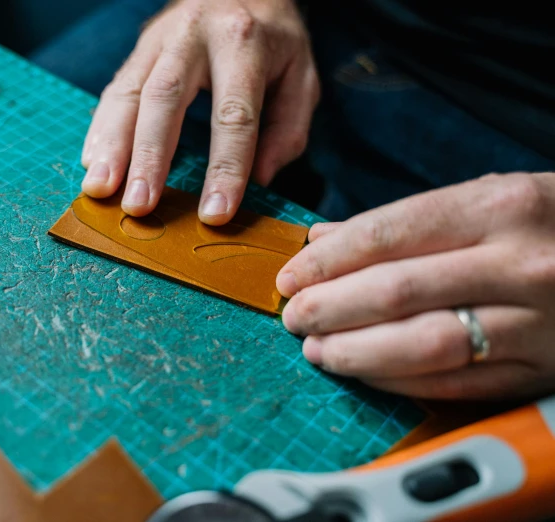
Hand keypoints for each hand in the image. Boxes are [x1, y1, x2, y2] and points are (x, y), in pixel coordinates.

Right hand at [81, 0, 318, 224]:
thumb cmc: (272, 39)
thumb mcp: (300, 75)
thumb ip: (288, 128)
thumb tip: (260, 179)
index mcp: (244, 42)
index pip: (234, 113)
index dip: (225, 167)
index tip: (213, 214)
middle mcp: (195, 35)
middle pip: (166, 98)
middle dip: (150, 157)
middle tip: (139, 206)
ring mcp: (160, 39)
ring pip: (129, 92)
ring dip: (112, 145)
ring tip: (100, 188)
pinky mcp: (138, 49)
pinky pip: (114, 89)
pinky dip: (101, 129)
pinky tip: (92, 162)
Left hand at [276, 173, 554, 399]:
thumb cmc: (548, 224)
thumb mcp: (488, 200)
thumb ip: (404, 222)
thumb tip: (322, 239)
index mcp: (500, 206)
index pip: (388, 233)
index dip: (328, 261)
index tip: (291, 276)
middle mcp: (520, 262)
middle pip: (397, 291)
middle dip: (330, 308)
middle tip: (294, 318)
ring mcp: (536, 321)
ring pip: (424, 344)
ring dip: (357, 352)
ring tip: (318, 350)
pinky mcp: (540, 369)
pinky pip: (457, 382)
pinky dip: (400, 381)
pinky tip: (367, 373)